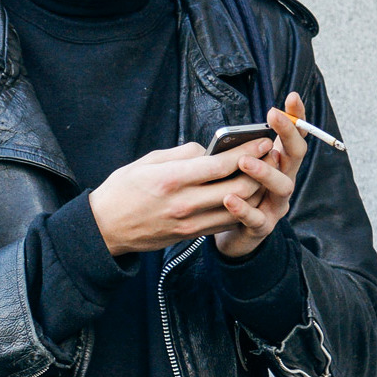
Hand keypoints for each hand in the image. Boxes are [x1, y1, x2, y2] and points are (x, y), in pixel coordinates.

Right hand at [89, 136, 273, 255]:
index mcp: (172, 179)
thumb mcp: (148, 161)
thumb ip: (183, 154)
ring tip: (263, 175)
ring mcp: (190, 223)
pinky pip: (224, 222)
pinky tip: (246, 196)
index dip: (248, 151)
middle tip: (270, 157)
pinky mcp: (190, 235)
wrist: (105, 228)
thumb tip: (209, 150)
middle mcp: (184, 203)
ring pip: (237, 208)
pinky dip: (240, 208)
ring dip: (255, 191)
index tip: (263, 141)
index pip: (222, 164)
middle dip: (260, 171)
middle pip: (238, 188)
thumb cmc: (123, 190)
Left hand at [214, 92, 308, 258]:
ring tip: (244, 162)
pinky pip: (256, 218)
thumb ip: (240, 151)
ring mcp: (275, 206)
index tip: (292, 97)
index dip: (297, 118)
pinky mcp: (261, 228)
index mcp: (279, 166)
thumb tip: (230, 133)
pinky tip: (229, 198)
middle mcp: (283, 183)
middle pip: (295, 156)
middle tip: (273, 115)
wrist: (232, 236)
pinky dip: (243, 208)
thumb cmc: (235, 195)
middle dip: (288, 133)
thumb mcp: (238, 169)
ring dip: (265, 171)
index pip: (294, 137)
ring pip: (282, 187)